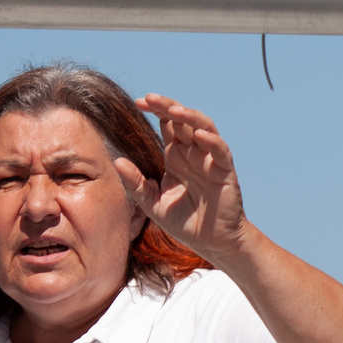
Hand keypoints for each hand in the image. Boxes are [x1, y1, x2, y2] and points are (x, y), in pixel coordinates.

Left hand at [121, 94, 252, 264]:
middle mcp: (193, 153)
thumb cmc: (185, 223)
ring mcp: (210, 160)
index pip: (167, 124)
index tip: (138, 102)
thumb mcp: (153, 204)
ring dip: (190, 116)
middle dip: (167, 106)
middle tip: (149, 99)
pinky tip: (198, 135)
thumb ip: (136, 184)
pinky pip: (220, 150)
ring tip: (173, 110)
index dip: (156, 110)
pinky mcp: (225, 171)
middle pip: (183, 119)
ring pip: (204, 127)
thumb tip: (117, 161)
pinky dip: (211, 140)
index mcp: (176, 157)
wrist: (213, 243)